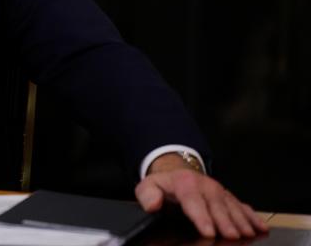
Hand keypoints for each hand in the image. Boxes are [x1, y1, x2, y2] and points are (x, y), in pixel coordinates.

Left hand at [135, 153, 267, 239]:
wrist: (178, 172)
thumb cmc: (164, 185)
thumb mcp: (148, 186)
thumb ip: (147, 195)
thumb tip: (152, 205)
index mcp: (185, 184)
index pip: (193, 201)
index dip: (202, 217)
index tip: (208, 231)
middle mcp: (206, 187)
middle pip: (217, 206)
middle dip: (225, 222)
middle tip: (232, 236)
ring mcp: (220, 192)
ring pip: (232, 207)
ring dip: (241, 222)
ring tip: (248, 235)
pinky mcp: (229, 198)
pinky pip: (243, 207)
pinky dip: (253, 217)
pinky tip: (261, 228)